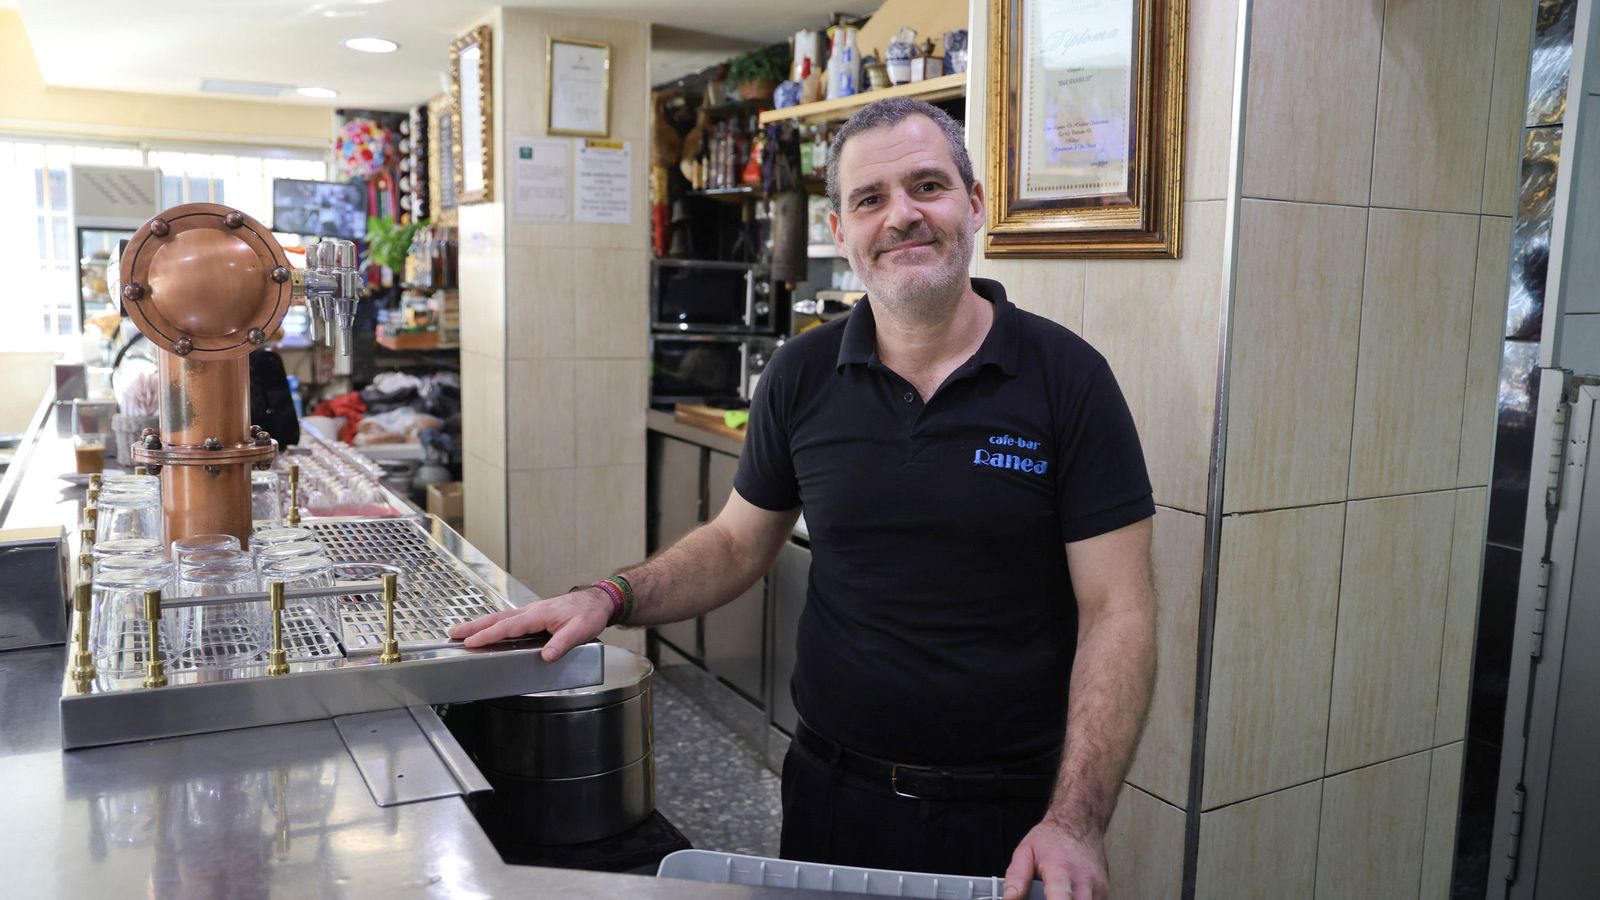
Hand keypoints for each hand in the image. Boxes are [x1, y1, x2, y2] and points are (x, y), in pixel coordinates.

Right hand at [447, 588, 611, 660]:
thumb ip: (562, 643)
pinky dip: (494, 623)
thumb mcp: (580, 631)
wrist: (598, 601)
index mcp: (539, 614)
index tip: (472, 642)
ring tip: (462, 632)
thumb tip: (546, 656)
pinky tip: (488, 630)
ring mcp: (532, 611)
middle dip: (474, 627)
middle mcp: (532, 611)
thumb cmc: (589, 614)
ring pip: (501, 617)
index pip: (508, 626)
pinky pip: (509, 619)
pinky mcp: (534, 614)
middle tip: (454, 633)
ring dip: (481, 624)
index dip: (489, 635)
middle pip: (497, 618)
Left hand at [1003, 818, 1107, 899]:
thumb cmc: (1053, 838)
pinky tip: (1068, 895)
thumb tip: (1009, 899)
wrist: (1080, 824)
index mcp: (1061, 871)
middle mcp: (1084, 882)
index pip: (1062, 898)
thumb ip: (1016, 877)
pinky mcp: (1104, 893)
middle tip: (1044, 896)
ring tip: (1054, 893)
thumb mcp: (1025, 851)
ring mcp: (1098, 888)